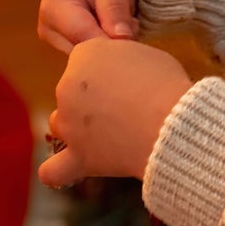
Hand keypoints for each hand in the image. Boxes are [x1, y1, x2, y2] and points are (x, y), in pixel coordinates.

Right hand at [38, 0, 140, 53]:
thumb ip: (115, 9)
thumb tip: (120, 39)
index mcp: (53, 7)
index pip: (82, 37)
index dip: (110, 40)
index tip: (133, 33)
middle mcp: (49, 29)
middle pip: (86, 54)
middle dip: (114, 43)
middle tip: (132, 22)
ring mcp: (59, 43)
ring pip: (92, 61)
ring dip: (115, 46)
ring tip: (126, 22)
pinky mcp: (72, 50)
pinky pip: (96, 61)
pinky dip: (113, 49)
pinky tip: (119, 31)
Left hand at [38, 37, 192, 188]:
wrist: (170, 122)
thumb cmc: (165, 84)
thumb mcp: (143, 53)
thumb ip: (121, 61)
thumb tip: (121, 75)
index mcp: (85, 54)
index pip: (85, 59)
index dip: (107, 72)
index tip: (126, 82)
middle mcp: (67, 85)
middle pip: (71, 91)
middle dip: (93, 99)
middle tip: (124, 109)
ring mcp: (69, 123)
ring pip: (60, 123)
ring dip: (76, 128)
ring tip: (107, 136)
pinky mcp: (77, 156)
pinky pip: (53, 170)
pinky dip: (57, 171)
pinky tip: (67, 169)